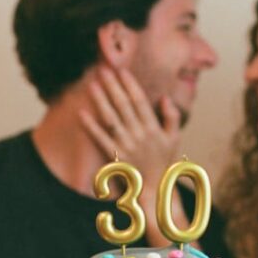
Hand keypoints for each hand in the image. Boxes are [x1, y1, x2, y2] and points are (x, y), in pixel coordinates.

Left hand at [80, 65, 180, 186]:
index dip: (130, 85)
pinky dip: (91, 126)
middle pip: (123, 106)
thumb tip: (164, 97)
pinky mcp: (115, 156)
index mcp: (153, 128)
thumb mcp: (175, 138)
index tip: (122, 71)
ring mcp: (126, 145)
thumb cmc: (164, 160)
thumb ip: (172, 116)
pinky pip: (101, 139)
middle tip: (103, 70)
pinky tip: (82, 112)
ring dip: (100, 101)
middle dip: (113, 86)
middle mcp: (139, 135)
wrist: (155, 188)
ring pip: (111, 118)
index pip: (140, 101)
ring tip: (92, 85)